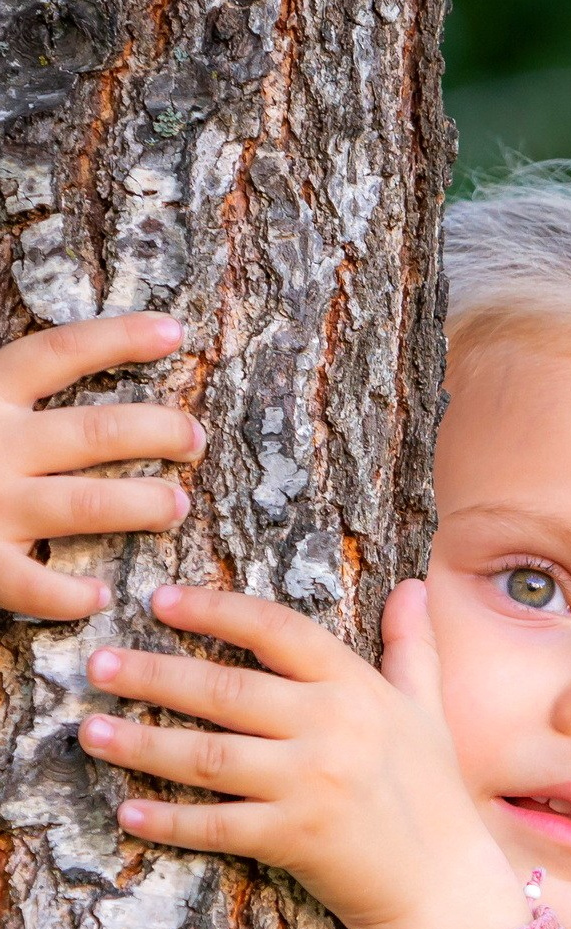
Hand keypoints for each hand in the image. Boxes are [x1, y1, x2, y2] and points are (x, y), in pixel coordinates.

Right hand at [0, 313, 203, 617]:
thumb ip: (10, 387)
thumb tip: (64, 359)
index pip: (60, 350)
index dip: (121, 338)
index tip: (177, 332)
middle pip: (96, 429)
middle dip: (158, 431)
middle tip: (194, 439)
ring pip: (88, 504)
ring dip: (143, 505)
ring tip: (175, 504)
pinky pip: (39, 586)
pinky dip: (74, 595)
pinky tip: (99, 596)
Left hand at [76, 578, 512, 928]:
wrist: (446, 885)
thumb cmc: (435, 794)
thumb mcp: (427, 711)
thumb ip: (413, 647)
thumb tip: (415, 587)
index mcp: (356, 688)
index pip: (275, 631)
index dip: (215, 611)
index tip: (162, 601)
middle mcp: (331, 728)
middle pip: (224, 690)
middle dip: (153, 675)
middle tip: (99, 664)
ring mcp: (311, 784)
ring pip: (207, 755)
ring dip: (142, 743)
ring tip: (91, 731)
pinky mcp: (293, 839)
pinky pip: (215, 825)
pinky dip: (169, 820)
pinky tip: (130, 811)